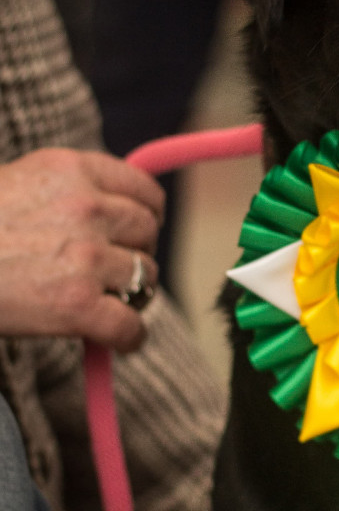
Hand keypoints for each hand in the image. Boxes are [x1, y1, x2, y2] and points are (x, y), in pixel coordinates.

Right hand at [0, 148, 164, 351]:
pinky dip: (128, 338)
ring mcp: (85, 256)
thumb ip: (67, 189)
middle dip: (136, 254)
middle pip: (147, 233)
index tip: (139, 232)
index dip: (148, 215)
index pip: (144, 190)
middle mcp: (86, 207)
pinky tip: (118, 341)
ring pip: (144, 277)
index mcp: (71, 170)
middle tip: (114, 274)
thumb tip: (116, 209)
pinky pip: (129, 325)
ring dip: (130, 295)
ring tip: (105, 305)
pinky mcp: (78, 304)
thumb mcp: (17, 183)